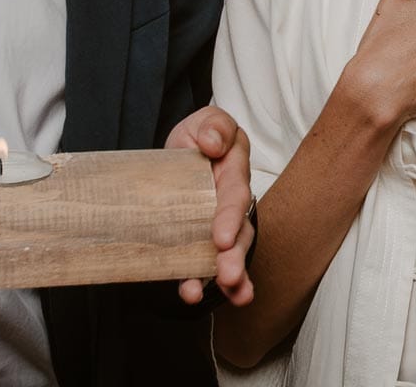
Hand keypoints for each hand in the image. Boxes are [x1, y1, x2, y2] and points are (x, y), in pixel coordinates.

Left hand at [165, 106, 254, 306]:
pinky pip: (198, 267)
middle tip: (229, 276)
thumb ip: (214, 125)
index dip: (231, 218)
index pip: (235, 196)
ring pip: (229, 256)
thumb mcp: (204, 122)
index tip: (222, 239)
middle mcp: (229, 206)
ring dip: (230, 277)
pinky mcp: (196, 245)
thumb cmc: (197, 138)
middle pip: (239, 234)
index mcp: (233, 174)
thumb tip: (213, 144)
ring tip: (231, 293)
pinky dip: (195, 282)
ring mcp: (215, 229)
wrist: (175, 157)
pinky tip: (191, 294)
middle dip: (236, 258)